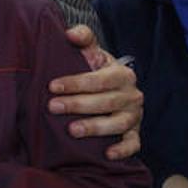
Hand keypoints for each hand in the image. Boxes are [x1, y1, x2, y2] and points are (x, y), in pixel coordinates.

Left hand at [48, 24, 141, 159]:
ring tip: (72, 130)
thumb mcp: (92, 52)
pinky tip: (106, 153)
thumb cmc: (97, 70)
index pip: (98, 79)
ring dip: (95, 127)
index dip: (75, 82)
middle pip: (106, 101)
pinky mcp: (135, 133)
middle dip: (78, 104)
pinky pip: (133, 144)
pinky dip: (123, 150)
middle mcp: (132, 95)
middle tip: (53, 107)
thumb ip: (83, 38)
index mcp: (121, 74)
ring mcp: (135, 115)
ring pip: (118, 123)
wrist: (114, 87)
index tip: (52, 86)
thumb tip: (70, 33)